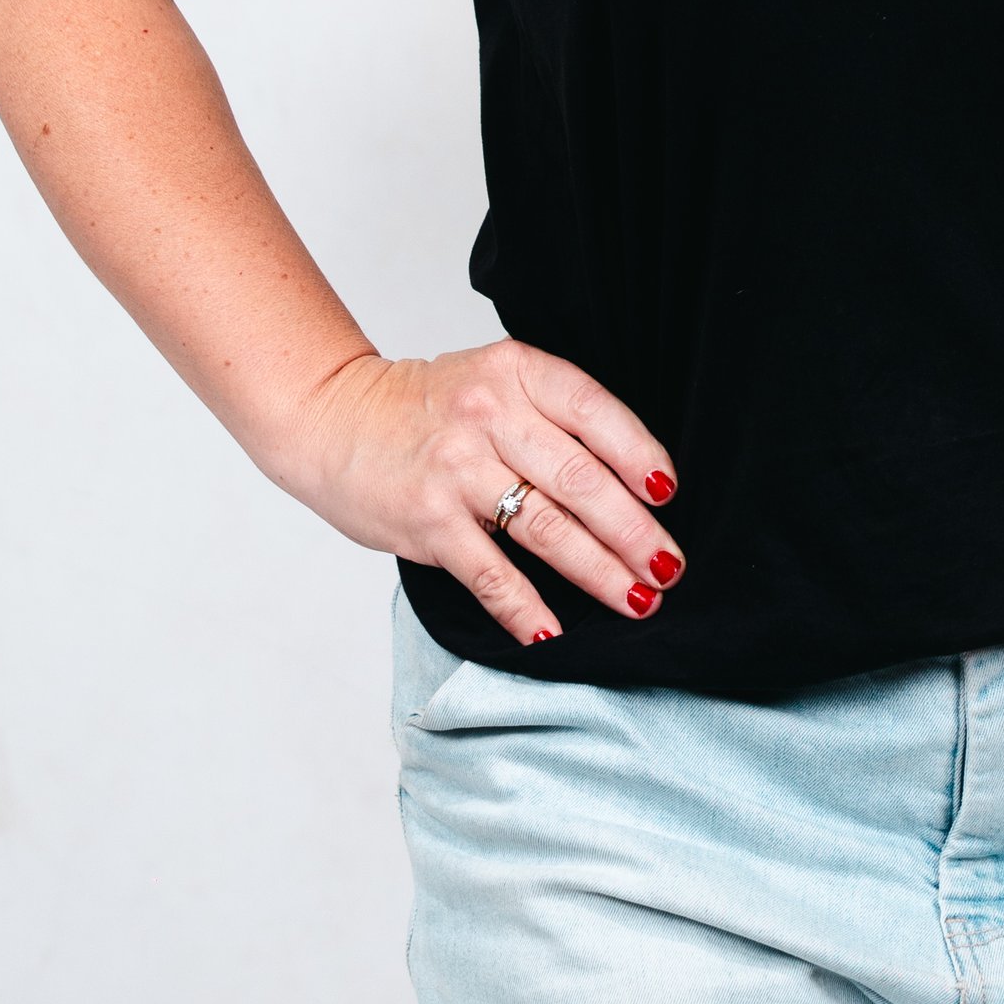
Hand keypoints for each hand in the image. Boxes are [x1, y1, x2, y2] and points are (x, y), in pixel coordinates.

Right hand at [281, 340, 682, 647]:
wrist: (334, 417)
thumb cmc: (427, 406)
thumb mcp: (494, 380)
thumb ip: (551, 414)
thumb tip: (632, 480)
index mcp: (516, 371)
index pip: (595, 412)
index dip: (639, 455)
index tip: (668, 494)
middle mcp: (489, 414)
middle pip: (581, 480)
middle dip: (635, 532)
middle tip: (669, 567)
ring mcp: (456, 470)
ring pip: (547, 530)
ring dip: (600, 572)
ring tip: (637, 600)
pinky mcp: (427, 520)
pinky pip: (490, 573)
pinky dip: (526, 609)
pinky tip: (554, 632)